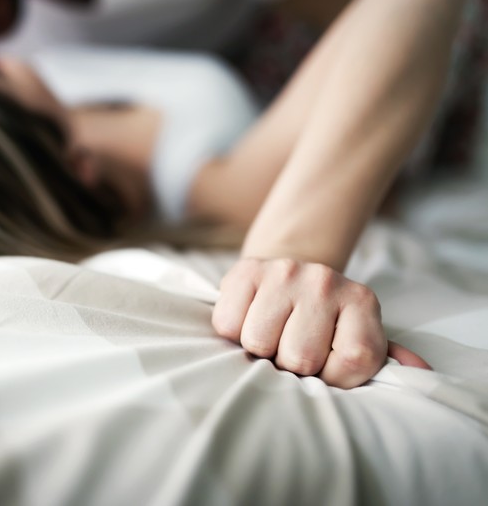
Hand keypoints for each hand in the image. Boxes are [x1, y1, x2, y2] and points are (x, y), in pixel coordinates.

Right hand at [212, 258, 429, 388]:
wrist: (290, 272)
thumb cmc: (325, 320)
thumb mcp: (360, 335)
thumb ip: (386, 359)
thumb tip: (419, 371)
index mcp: (362, 301)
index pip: (353, 362)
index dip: (332, 377)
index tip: (325, 365)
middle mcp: (325, 282)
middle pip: (299, 357)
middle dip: (290, 363)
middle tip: (291, 347)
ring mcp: (285, 273)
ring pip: (259, 343)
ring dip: (259, 349)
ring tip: (271, 334)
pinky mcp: (247, 270)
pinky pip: (229, 324)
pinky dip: (233, 331)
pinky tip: (249, 318)